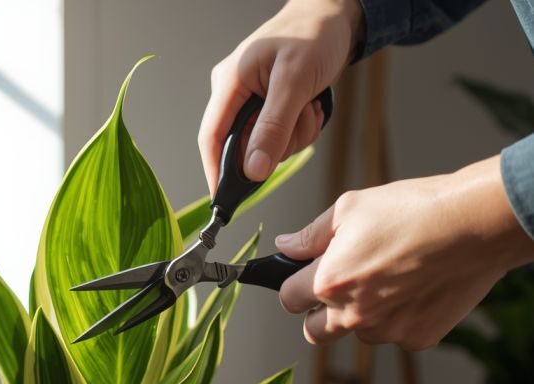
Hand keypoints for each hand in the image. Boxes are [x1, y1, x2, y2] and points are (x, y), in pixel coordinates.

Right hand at [199, 0, 362, 191]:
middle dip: (275, 144)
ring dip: (293, 136)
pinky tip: (309, 106)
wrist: (336, 15)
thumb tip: (253, 171)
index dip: (215, 171)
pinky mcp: (269, 107)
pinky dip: (299, 130)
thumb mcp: (294, 82)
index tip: (223, 200)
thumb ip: (273, 128)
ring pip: (265, 145)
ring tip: (308, 106)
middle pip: (242, 146)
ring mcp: (251, 102)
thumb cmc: (313, 34)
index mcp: (229, 84)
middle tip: (301, 119)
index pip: (211, 137)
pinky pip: (279, 136)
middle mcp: (234, 95)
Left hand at [276, 156, 533, 350]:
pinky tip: (412, 288)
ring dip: (360, 316)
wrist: (475, 225)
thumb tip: (285, 246)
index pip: (289, 299)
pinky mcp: (417, 338)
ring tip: (385, 280)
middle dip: (318, 311)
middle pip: (314, 331)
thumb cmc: (413, 210)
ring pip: (356, 333)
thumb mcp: (349, 209)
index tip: (303, 276)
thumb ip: (310, 235)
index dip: (294, 284)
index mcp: (329, 282)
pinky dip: (396, 319)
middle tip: (339, 284)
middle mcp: (354, 315)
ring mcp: (387, 331)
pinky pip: (393, 335)